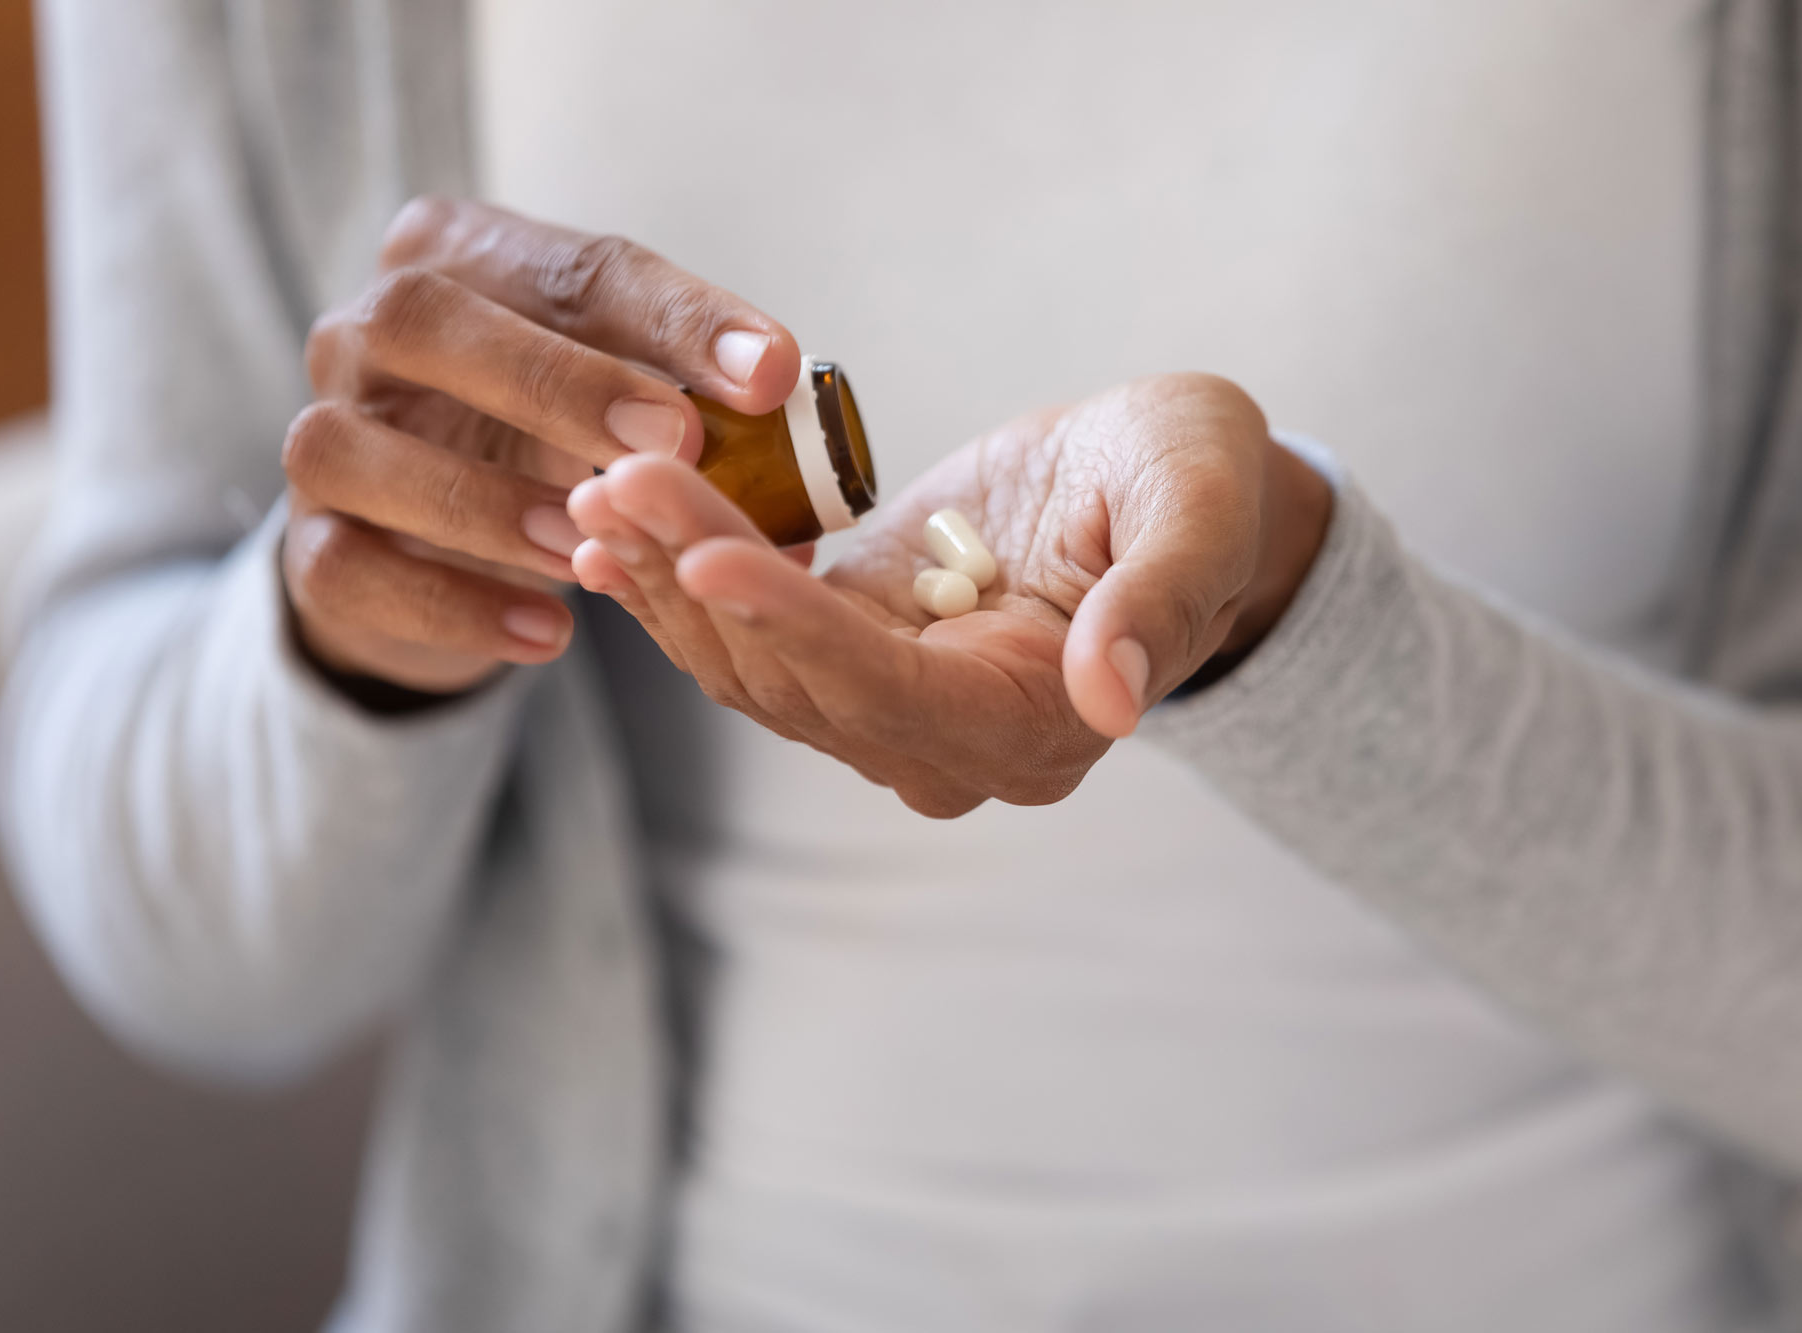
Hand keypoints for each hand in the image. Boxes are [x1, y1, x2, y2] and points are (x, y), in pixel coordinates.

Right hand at [278, 197, 802, 695]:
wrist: (436, 543)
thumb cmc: (548, 440)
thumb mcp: (624, 402)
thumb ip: (701, 408)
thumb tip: (803, 456)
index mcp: (462, 258)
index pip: (570, 266)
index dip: (675, 318)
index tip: (770, 374)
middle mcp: (366, 330)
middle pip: (424, 320)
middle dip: (555, 381)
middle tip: (671, 441)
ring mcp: (323, 437)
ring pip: (356, 449)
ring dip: (485, 501)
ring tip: (588, 550)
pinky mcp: (311, 546)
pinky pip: (350, 568)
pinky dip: (451, 604)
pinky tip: (548, 635)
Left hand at [568, 373, 1331, 815]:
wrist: (1163, 484)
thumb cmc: (1197, 484)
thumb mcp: (1200, 509)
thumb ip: (1160, 602)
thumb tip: (1112, 697)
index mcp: (1034, 726)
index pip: (889, 693)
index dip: (796, 630)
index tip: (708, 554)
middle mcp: (950, 744)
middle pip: (794, 683)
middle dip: (700, 581)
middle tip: (619, 479)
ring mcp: (891, 704)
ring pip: (750, 668)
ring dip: (669, 581)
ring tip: (601, 490)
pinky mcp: (852, 648)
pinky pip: (748, 634)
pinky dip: (681, 581)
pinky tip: (616, 525)